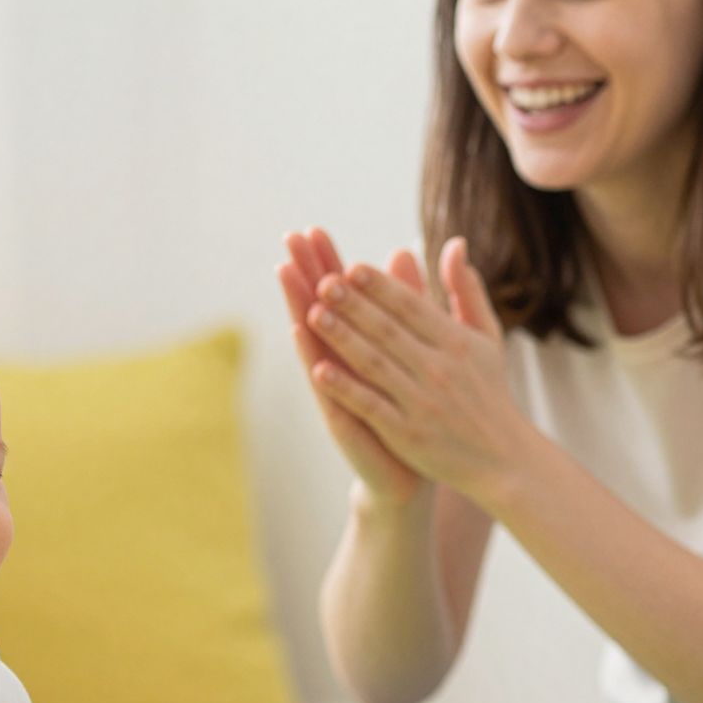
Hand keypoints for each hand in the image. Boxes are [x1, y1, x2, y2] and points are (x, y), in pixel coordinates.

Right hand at [279, 226, 428, 509]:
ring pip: (315, 340)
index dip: (328, 264)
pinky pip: (326, 381)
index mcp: (363, 345)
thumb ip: (411, 303)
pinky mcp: (344, 416)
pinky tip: (300, 334)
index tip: (314, 230)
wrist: (413, 473)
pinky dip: (313, 358)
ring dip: (298, 306)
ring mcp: (339, 389)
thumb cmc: (413, 410)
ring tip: (285, 274)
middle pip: (320, 309)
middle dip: (305, 273)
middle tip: (288, 239)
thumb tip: (404, 251)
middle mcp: (343, 363)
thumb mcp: (418, 349)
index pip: (342, 296)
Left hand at [304, 237, 531, 501]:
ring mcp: (422, 402)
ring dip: (342, 338)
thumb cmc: (489, 392)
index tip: (351, 267)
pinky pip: (371, 406)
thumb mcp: (487, 337)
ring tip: (312, 314)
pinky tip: (318, 371)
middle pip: (388, 330)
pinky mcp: (408, 433)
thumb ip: (467, 290)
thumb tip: (454, 243)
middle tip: (322, 281)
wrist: (502, 459)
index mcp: (456, 342)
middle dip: (354, 304)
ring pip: (375, 363)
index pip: (412, 306)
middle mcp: (439, 369)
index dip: (380, 286)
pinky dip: (346, 388)